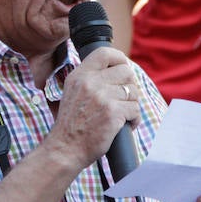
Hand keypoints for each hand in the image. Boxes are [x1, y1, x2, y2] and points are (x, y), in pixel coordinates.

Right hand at [46, 47, 140, 169]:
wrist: (65, 148)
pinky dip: (134, 119)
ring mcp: (102, 97)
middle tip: (125, 98)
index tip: (124, 68)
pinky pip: (135, 109)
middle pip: (126, 71)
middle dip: (130, 86)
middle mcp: (90, 82)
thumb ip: (89, 79)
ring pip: (133, 92)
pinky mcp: (112, 113)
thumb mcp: (72, 92)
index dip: (120, 58)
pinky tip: (127, 124)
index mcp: (79, 75)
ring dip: (132, 105)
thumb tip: (116, 69)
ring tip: (123, 115)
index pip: (105, 53)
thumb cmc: (71, 124)